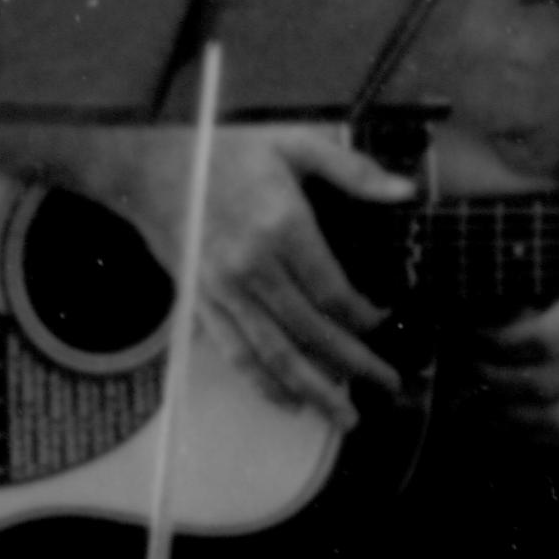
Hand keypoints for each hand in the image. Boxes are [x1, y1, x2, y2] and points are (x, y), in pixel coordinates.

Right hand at [115, 125, 412, 431]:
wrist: (153, 167)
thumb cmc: (227, 150)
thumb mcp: (294, 144)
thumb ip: (353, 171)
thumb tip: (406, 191)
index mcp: (282, 226)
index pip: (332, 291)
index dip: (363, 316)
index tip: (383, 322)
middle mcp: (253, 266)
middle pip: (311, 330)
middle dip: (354, 364)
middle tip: (388, 384)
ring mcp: (224, 290)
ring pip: (275, 353)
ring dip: (314, 389)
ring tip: (345, 415)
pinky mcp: (202, 303)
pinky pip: (235, 353)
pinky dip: (263, 384)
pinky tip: (289, 402)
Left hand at [462, 294, 558, 449]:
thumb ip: (536, 292)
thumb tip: (476, 315)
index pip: (544, 341)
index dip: (499, 346)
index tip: (474, 339)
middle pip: (544, 386)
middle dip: (496, 384)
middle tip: (471, 374)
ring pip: (557, 422)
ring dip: (509, 419)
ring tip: (482, 405)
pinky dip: (534, 435)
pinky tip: (511, 420)